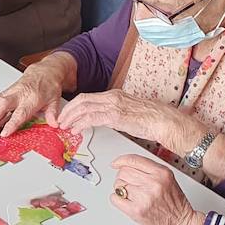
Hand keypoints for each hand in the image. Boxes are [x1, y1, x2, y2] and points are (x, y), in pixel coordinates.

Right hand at [0, 64, 65, 135]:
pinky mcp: (5, 92)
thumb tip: (55, 124)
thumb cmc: (48, 86)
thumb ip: (52, 113)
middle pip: (2, 105)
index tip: (4, 133)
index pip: (20, 113)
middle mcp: (19, 95)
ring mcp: (10, 92)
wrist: (44, 71)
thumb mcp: (55, 100)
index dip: (11, 124)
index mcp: (32, 99)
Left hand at [57, 87, 179, 141]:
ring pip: (84, 108)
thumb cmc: (151, 119)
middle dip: (67, 111)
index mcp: (114, 95)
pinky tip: (76, 130)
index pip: (87, 97)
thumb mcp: (128, 113)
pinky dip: (81, 124)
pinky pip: (92, 118)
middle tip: (60, 121)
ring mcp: (113, 105)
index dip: (73, 106)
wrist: (164, 121)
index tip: (67, 114)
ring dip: (71, 118)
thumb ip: (114, 114)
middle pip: (81, 100)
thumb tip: (104, 120)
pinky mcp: (116, 116)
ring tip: (65, 126)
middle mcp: (112, 97)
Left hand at [110, 154, 203, 224]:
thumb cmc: (175, 204)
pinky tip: (127, 201)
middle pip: (123, 172)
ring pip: (118, 185)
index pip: (134, 160)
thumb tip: (128, 164)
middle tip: (130, 184)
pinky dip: (117, 199)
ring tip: (133, 195)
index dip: (121, 160)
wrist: (180, 224)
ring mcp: (143, 197)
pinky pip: (115, 199)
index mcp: (161, 173)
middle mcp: (153, 183)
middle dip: (124, 178)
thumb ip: (150, 170)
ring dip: (121, 189)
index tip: (116, 163)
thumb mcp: (168, 179)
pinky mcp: (136, 210)